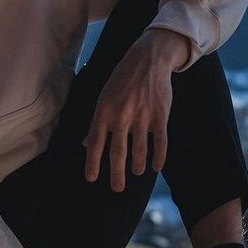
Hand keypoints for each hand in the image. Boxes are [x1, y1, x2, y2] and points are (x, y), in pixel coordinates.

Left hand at [82, 29, 185, 191]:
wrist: (148, 59)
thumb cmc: (122, 79)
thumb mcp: (104, 96)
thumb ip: (97, 121)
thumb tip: (86, 143)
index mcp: (104, 110)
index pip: (95, 142)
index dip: (93, 162)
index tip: (91, 178)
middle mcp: (122, 115)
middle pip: (118, 151)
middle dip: (116, 173)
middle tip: (117, 188)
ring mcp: (142, 115)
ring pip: (140, 148)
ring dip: (138, 164)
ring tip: (137, 172)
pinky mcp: (160, 114)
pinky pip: (160, 141)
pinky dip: (159, 156)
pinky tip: (156, 166)